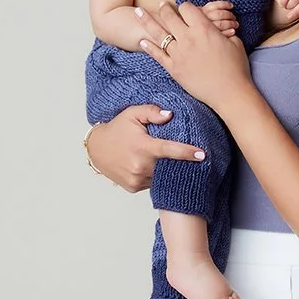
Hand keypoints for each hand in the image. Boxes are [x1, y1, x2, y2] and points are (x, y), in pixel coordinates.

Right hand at [84, 105, 204, 192]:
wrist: (96, 149)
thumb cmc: (116, 130)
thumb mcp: (132, 114)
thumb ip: (151, 112)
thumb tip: (170, 115)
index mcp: (142, 147)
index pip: (169, 150)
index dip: (187, 152)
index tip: (202, 155)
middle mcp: (140, 166)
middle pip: (169, 165)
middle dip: (178, 160)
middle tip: (186, 154)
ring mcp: (137, 179)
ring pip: (161, 175)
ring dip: (166, 168)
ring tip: (162, 157)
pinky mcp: (134, 187)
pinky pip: (152, 182)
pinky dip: (155, 174)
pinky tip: (151, 165)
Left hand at [136, 2, 253, 112]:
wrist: (230, 93)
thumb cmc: (236, 68)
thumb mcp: (235, 43)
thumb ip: (222, 31)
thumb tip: (217, 28)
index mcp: (204, 29)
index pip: (188, 8)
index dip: (186, 6)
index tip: (186, 8)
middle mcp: (188, 39)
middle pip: (170, 17)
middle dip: (165, 8)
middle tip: (161, 4)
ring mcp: (178, 54)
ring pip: (158, 33)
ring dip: (147, 21)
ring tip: (138, 12)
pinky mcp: (174, 69)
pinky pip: (157, 55)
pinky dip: (149, 47)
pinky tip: (142, 41)